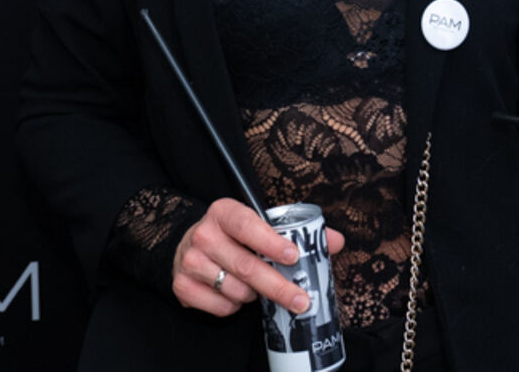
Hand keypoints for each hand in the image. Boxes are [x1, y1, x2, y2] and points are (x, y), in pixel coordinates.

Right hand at [169, 197, 346, 316]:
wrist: (186, 244)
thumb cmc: (233, 235)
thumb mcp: (258, 222)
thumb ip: (298, 230)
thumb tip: (336, 241)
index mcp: (224, 212)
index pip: (248, 226)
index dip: (271, 243)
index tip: (294, 256)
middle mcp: (204, 234)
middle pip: (246, 266)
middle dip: (279, 286)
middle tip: (301, 299)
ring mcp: (190, 262)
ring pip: (235, 290)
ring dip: (255, 295)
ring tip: (257, 286)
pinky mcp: (182, 287)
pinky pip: (221, 307)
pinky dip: (236, 306)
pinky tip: (237, 293)